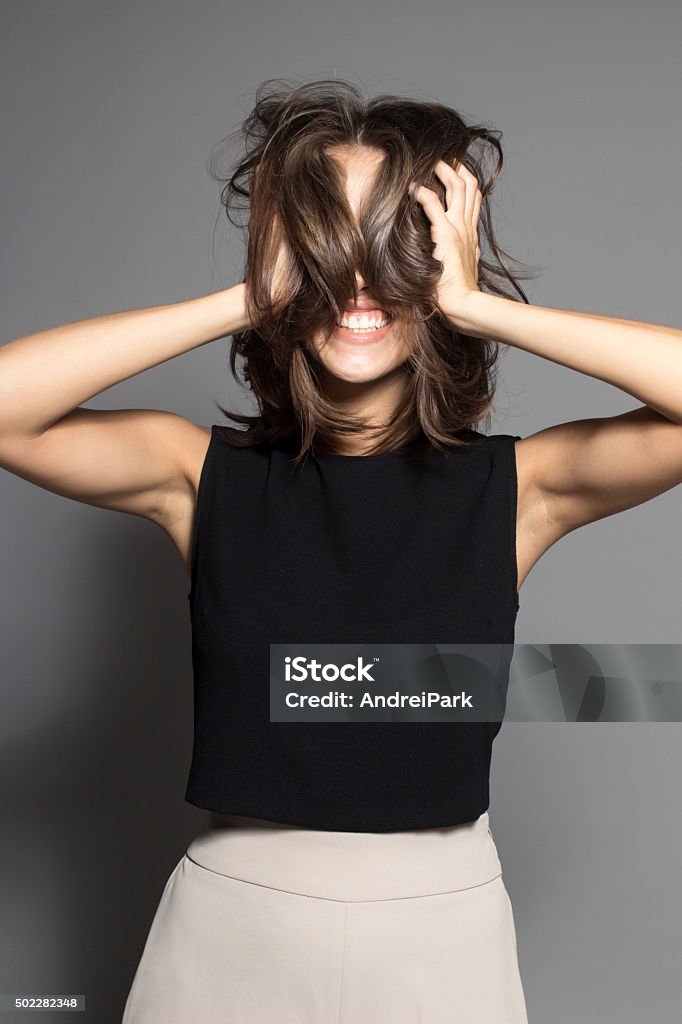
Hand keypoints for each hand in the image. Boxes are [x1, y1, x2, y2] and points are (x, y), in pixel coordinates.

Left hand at [411, 158, 482, 325]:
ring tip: (433, 161)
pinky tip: (412, 186)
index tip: (456, 169)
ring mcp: (458, 229)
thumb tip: (460, 253)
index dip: (466, 180)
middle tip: (445, 156)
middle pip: (469, 185)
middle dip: (457, 167)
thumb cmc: (459, 293)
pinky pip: (434, 204)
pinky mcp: (446, 235)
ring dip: (444, 170)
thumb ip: (461, 254)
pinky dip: (422, 192)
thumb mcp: (463, 267)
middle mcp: (467, 227)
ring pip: (458, 187)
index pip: (474, 198)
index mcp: (471, 234)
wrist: (464, 304)